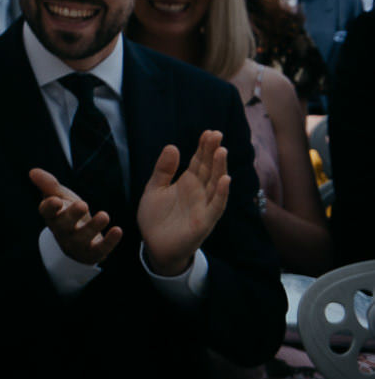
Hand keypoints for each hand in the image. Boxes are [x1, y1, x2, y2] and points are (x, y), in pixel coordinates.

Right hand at [29, 168, 121, 264]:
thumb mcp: (59, 197)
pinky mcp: (92, 253)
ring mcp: (76, 244)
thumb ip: (48, 184)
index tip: (56, 200)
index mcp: (52, 216)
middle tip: (83, 204)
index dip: (50, 207)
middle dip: (73, 215)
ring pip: (82, 238)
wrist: (80, 241)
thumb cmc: (68, 213)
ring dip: (93, 227)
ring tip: (104, 215)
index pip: (46, 212)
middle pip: (63, 225)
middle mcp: (61, 231)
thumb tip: (33, 171)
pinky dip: (109, 241)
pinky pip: (99, 249)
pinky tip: (118, 230)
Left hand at [139, 131, 228, 276]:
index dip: (204, 147)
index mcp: (187, 183)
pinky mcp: (204, 221)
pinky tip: (225, 179)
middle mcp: (199, 192)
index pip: (199, 162)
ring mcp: (203, 206)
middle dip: (213, 152)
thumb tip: (173, 146)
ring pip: (215, 184)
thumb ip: (163, 169)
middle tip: (217, 134)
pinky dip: (221, 193)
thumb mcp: (154, 189)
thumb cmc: (156, 217)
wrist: (154, 246)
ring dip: (219, 168)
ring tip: (222, 150)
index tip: (209, 132)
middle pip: (209, 169)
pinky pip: (216, 206)